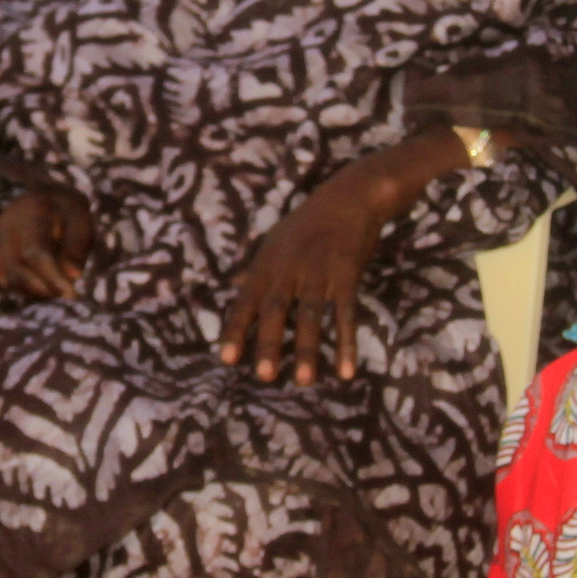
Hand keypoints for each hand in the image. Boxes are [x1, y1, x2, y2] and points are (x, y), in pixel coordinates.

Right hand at [0, 186, 93, 298]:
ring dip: (33, 291)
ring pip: (7, 278)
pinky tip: (43, 285)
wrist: (46, 194)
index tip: (71, 295)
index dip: (52, 277)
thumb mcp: (82, 222)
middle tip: (68, 295)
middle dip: (43, 289)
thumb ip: (77, 248)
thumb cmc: (69, 211)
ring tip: (57, 288)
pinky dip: (23, 288)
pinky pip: (4, 278)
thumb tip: (71, 276)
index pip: (35, 252)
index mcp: (32, 210)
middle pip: (15, 268)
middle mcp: (7, 223)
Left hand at [220, 158, 406, 383]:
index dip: (236, 329)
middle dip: (269, 343)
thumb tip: (235, 287)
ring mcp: (319, 270)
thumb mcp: (276, 241)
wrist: (349, 196)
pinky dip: (346, 342)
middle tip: (265, 377)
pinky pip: (346, 312)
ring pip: (310, 314)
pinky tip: (346, 370)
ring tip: (305, 381)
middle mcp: (289, 267)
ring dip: (307, 349)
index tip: (227, 359)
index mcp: (267, 262)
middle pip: (275, 308)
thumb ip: (257, 268)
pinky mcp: (347, 273)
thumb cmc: (309, 223)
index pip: (246, 300)